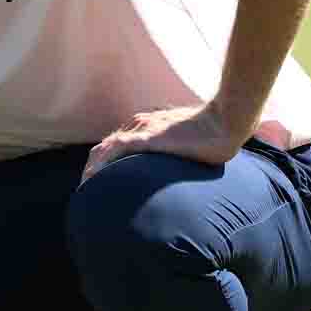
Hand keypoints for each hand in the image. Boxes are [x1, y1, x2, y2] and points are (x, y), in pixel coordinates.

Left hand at [79, 105, 245, 182]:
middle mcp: (140, 125)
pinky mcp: (148, 137)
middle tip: (87, 191)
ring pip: (105, 149)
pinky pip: (116, 150)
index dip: (104, 163)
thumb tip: (179, 169)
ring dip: (92, 170)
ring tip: (86, 191)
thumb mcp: (189, 143)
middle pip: (105, 147)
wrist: (225, 120)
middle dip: (92, 169)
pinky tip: (93, 179)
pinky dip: (101, 165)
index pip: (116, 145)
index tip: (99, 182)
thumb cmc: (214, 133)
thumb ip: (176, 154)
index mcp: (148, 125)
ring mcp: (143, 129)